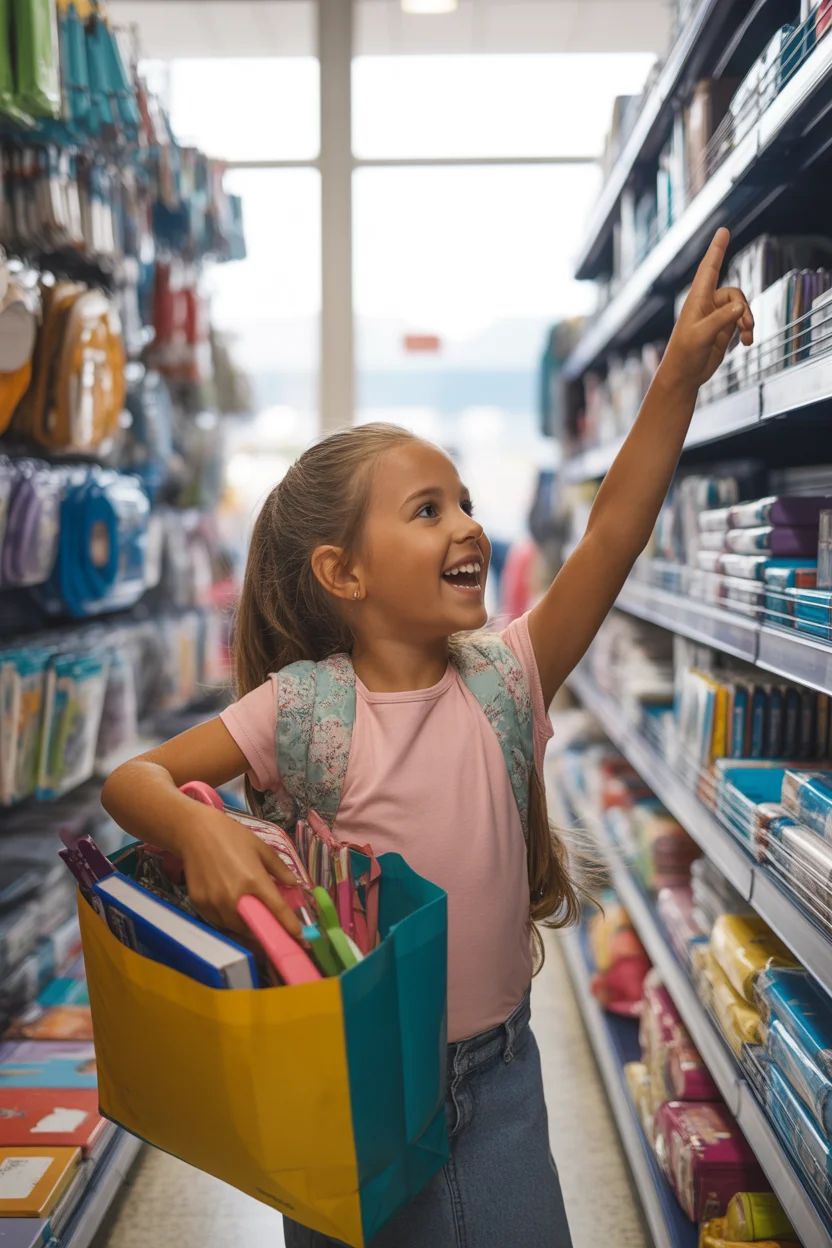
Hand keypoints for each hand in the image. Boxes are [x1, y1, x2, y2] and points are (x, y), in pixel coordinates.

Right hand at [179, 808, 302, 938]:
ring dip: (246, 928)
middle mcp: (234, 896)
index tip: (299, 936)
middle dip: (266, 930)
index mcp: (254, 880)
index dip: (289, 925)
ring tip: (252, 920)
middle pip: (255, 926)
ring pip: (235, 927)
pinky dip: (228, 920)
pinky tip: (232, 911)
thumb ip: (279, 869)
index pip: (276, 910)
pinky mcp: (200, 904)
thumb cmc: (232, 836)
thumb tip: (294, 884)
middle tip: (272, 927)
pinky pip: (218, 921)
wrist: (195, 832)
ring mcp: (215, 903)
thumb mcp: (261, 847)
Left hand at [661, 227, 753, 393]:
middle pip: (735, 292)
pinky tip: (747, 343)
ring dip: (748, 320)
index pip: (709, 269)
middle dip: (744, 307)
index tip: (723, 230)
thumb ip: (721, 319)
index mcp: (697, 300)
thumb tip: (741, 307)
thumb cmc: (684, 354)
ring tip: (747, 335)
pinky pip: (743, 322)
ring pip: (741, 308)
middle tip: (746, 324)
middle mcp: (708, 304)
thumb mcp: (701, 335)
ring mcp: (717, 317)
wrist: (684, 376)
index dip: (716, 249)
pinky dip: (748, 331)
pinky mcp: (724, 330)